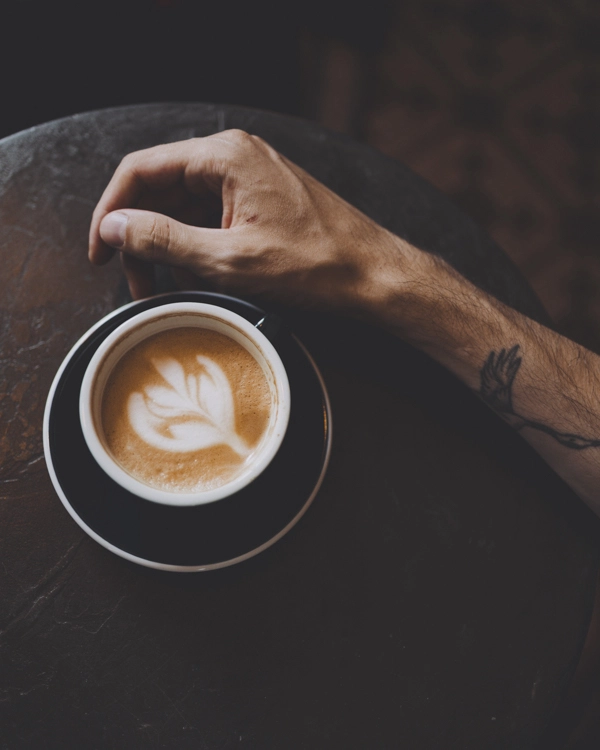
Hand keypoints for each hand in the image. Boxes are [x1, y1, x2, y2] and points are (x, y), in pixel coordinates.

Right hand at [89, 129, 412, 311]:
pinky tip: (191, 278)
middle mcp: (233, 156)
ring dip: (166, 247)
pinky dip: (193, 247)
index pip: (141, 170)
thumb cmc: (315, 265)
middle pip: (160, 190)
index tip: (100, 251)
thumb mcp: (229, 259)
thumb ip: (165, 239)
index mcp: (223, 156)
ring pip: (183, 207)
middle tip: (136, 284)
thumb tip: (115, 226)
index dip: (111, 211)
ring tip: (163, 290)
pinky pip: (209, 218)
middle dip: (141, 238)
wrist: (371, 274)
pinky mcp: (257, 200)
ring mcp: (247, 177)